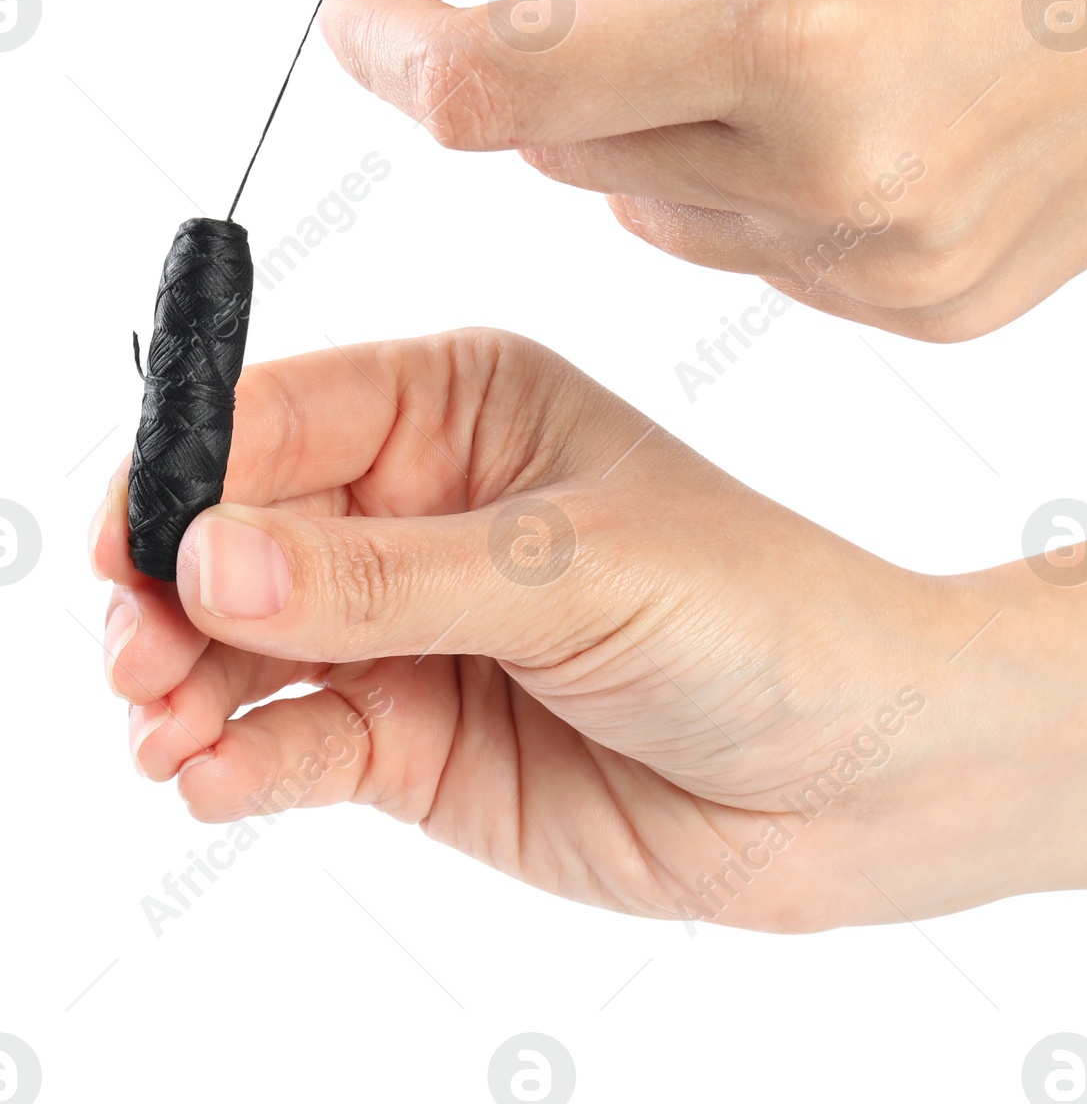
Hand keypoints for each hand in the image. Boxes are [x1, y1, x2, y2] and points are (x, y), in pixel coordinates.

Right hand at [90, 330, 1016, 930]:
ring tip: (173, 728)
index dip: (190, 470)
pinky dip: (239, 759)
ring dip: (187, 682)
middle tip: (143, 661)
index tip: (133, 544)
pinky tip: (220, 778)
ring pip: (244, 643)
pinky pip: (291, 739)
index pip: (283, 414)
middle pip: (238, 531)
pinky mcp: (414, 736)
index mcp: (466, 407)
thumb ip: (388, 577)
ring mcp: (411, 626)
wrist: (854, 773)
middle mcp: (421, 506)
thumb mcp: (575, 574)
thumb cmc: (759, 620)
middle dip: (171, 592)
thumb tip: (208, 553)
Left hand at [320, 0, 1086, 339]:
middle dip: (579, 45)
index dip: (396, 39)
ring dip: (672, 109)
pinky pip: (753, 250)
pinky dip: (759, 173)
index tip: (371, 2)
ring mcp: (888, 272)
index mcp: (792, 26)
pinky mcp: (930, 315)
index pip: (489, 88)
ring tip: (822, 12)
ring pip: (650, 205)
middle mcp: (837, 183)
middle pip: (565, 148)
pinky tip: (876, 95)